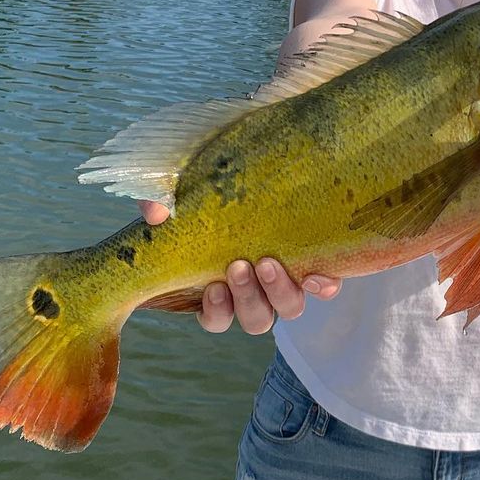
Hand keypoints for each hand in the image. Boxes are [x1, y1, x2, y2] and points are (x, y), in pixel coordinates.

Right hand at [139, 201, 341, 332]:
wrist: (259, 160)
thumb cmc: (212, 182)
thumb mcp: (181, 186)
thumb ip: (160, 199)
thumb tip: (155, 214)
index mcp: (221, 282)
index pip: (216, 317)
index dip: (216, 312)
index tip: (214, 288)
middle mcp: (256, 288)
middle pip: (256, 319)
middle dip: (247, 298)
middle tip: (237, 267)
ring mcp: (287, 278)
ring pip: (288, 310)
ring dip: (277, 293)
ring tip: (267, 263)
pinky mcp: (315, 262)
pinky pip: (325, 287)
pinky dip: (322, 286)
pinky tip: (314, 275)